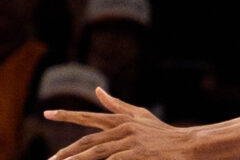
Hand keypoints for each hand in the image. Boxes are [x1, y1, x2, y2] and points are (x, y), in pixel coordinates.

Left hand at [46, 89, 194, 159]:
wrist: (187, 143)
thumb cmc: (162, 132)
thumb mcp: (140, 115)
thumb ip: (116, 105)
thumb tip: (98, 91)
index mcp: (122, 118)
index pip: (89, 117)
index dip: (67, 115)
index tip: (47, 114)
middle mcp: (124, 127)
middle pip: (88, 139)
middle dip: (66, 151)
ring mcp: (131, 141)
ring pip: (96, 151)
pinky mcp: (138, 153)